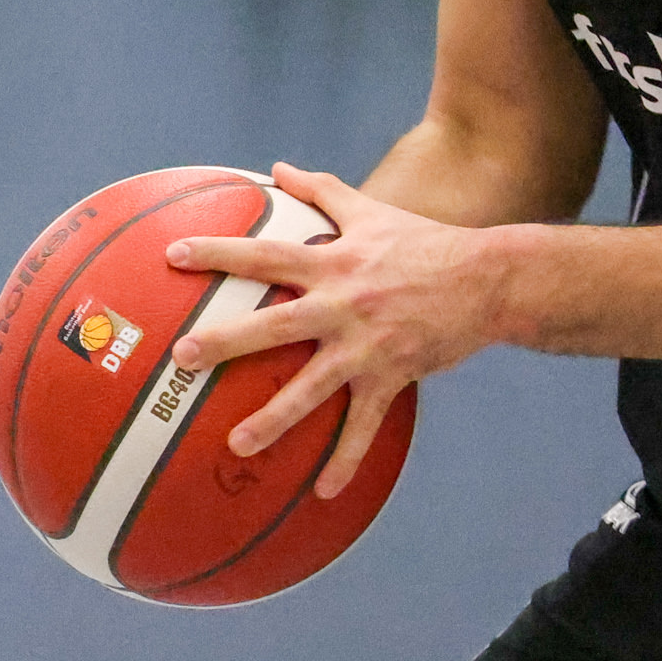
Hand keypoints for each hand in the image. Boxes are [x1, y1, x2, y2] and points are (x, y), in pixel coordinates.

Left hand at [163, 164, 506, 497]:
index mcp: (332, 262)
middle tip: (182, 356)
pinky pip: (364, 427)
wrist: (488, 280)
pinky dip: (345, 461)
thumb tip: (278, 166)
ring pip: (312, 388)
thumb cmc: (424, 243)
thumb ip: (321, 190)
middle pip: (274, 324)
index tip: (173, 255)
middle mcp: (342, 305)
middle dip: (226, 340)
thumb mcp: (371, 211)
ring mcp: (365, 346)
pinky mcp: (391, 377)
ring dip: (273, 418)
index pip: (264, 254)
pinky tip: (324, 494)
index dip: (219, 252)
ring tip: (235, 444)